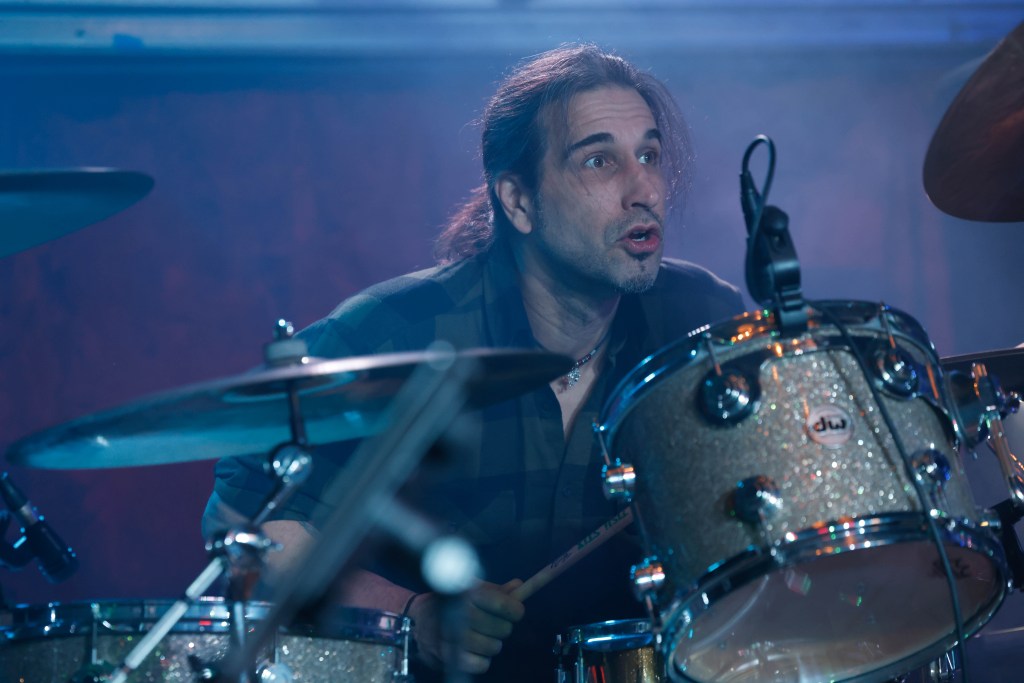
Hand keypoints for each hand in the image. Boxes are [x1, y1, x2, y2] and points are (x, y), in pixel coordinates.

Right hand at [408, 579, 525, 673]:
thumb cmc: (454, 602)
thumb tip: (519, 586)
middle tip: (494, 625)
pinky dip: (481, 660)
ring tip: (482, 637)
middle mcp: (459, 614)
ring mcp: (453, 637)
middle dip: (503, 627)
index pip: (503, 604)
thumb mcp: (473, 589)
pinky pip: (481, 665)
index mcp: (468, 594)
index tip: (515, 611)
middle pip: (502, 628)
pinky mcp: (448, 657)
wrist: (420, 619)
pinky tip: (474, 650)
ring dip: (492, 644)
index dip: (515, 610)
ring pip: (494, 647)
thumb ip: (497, 590)